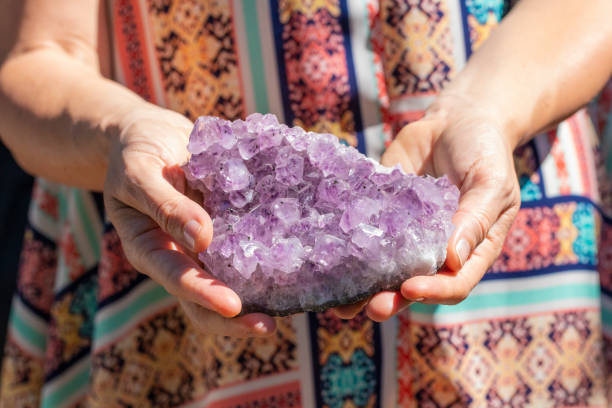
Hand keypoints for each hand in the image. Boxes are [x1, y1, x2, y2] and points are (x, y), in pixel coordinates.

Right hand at [104, 106, 275, 336]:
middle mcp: (182, 253)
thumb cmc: (135, 153)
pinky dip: (270, 249)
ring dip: (260, 292)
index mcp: (151, 249)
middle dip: (236, 317)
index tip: (235, 307)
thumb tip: (201, 239)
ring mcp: (208, 242)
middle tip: (271, 325)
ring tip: (293, 301)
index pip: (178, 280)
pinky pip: (249, 240)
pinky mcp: (229, 223)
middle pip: (206, 299)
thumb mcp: (138, 173)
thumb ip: (165, 206)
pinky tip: (299, 252)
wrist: (150, 134)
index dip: (205, 296)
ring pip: (234, 276)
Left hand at [334, 94, 520, 320]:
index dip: (434, 291)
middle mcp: (435, 248)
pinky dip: (349, 246)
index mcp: (470, 249)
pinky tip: (329, 257)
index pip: (455, 282)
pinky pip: (365, 232)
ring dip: (365, 287)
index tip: (411, 288)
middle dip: (392, 299)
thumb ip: (475, 219)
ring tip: (342, 303)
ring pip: (385, 269)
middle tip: (371, 307)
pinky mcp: (382, 212)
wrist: (457, 119)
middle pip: (414, 285)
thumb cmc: (485, 151)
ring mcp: (406, 232)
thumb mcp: (491, 183)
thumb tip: (453, 259)